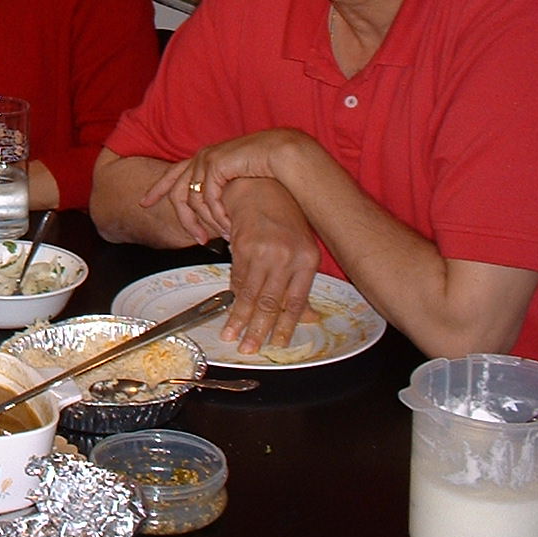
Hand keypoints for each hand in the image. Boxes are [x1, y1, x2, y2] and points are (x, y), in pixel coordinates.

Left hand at [140, 129, 318, 241]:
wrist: (285, 154)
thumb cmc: (266, 170)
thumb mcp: (236, 183)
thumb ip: (221, 194)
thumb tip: (212, 217)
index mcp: (204, 158)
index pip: (172, 174)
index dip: (157, 189)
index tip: (143, 203)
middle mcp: (201, 157)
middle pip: (178, 192)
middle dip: (185, 220)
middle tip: (197, 239)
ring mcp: (207, 159)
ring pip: (194, 199)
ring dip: (207, 221)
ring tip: (221, 235)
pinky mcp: (217, 164)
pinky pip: (209, 198)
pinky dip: (217, 215)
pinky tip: (227, 225)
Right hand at [214, 180, 322, 352]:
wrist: (262, 187)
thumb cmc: (285, 217)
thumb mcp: (302, 249)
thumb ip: (300, 284)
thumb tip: (307, 318)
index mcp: (307, 260)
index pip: (295, 302)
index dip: (284, 326)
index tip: (276, 344)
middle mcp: (287, 257)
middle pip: (269, 302)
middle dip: (257, 329)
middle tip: (248, 349)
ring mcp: (264, 251)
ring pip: (249, 292)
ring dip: (239, 317)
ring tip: (231, 335)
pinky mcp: (243, 245)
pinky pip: (237, 276)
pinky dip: (233, 294)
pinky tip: (229, 308)